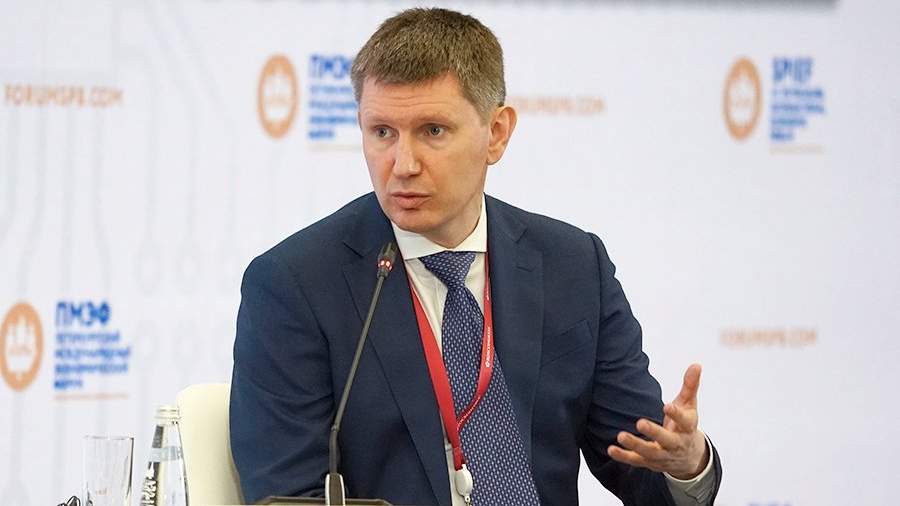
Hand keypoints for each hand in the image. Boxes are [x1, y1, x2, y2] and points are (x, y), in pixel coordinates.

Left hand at [607, 363, 709, 479]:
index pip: (684, 421)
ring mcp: (663, 455)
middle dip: (654, 433)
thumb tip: (696, 364)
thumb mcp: (690, 405)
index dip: (677, 414)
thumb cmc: (685, 424)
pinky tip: (611, 449)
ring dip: (635, 445)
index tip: (668, 405)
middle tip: (640, 422)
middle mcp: (676, 443)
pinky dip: (624, 457)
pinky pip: (636, 461)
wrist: (690, 458)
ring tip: (621, 436)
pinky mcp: (650, 463)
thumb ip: (690, 385)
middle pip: (666, 440)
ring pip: (649, 452)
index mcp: (687, 428)